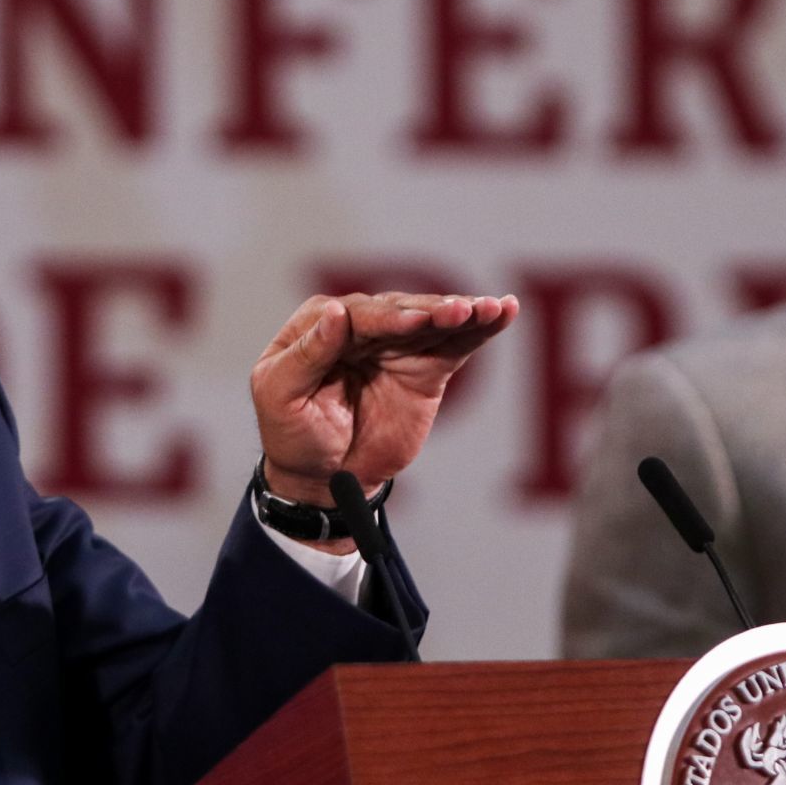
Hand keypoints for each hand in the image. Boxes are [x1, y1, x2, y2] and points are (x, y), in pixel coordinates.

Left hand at [250, 292, 517, 506]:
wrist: (324, 477)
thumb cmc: (291, 434)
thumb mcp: (281, 396)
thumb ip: (308, 355)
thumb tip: (335, 312)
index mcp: (320, 323)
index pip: (359, 315)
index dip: (389, 317)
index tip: (416, 322)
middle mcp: (361, 324)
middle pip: (402, 310)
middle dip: (433, 311)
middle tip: (461, 311)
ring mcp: (397, 344)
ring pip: (433, 321)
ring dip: (464, 312)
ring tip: (491, 307)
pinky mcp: (425, 368)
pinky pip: (455, 343)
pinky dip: (480, 327)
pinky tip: (504, 311)